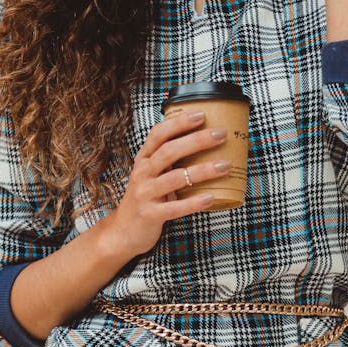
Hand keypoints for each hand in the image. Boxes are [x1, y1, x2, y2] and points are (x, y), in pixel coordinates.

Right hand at [99, 110, 229, 260]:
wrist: (122, 232)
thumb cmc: (146, 198)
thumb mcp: (152, 174)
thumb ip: (169, 160)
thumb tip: (206, 143)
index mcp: (144, 159)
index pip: (158, 134)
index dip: (179, 123)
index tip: (201, 115)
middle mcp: (142, 173)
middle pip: (169, 151)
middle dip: (196, 140)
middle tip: (220, 134)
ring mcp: (145, 194)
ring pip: (175, 178)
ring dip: (202, 170)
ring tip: (225, 165)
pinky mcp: (150, 215)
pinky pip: (174, 208)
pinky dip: (194, 203)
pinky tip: (211, 198)